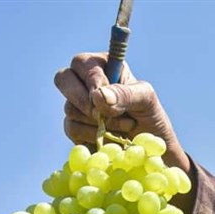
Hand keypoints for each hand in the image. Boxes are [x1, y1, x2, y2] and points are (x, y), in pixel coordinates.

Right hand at [54, 53, 189, 172]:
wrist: (149, 150)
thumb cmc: (150, 118)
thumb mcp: (147, 99)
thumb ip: (125, 93)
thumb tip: (98, 95)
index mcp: (103, 67)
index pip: (82, 63)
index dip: (91, 80)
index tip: (104, 96)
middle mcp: (86, 84)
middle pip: (63, 78)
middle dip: (81, 98)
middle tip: (100, 113)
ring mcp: (78, 106)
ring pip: (69, 108)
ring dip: (97, 121)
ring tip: (124, 126)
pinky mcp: (76, 128)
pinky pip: (72, 128)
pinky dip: (93, 135)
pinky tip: (112, 138)